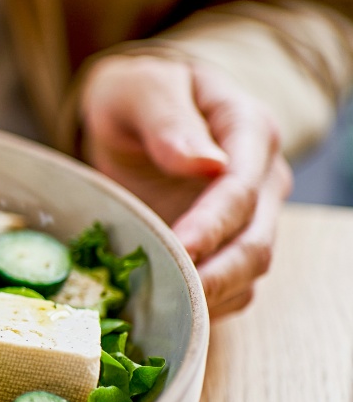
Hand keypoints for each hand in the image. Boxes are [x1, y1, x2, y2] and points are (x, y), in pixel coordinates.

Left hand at [81, 54, 292, 317]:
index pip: (239, 188)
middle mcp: (262, 178)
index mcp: (248, 130)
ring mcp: (252, 216)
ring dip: (209, 297)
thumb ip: (168, 119)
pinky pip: (229, 288)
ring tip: (161, 311)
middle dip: (215, 275)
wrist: (139, 111)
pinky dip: (202, 305)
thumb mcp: (141, 90)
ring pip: (247, 273)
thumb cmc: (139, 96)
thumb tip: (206, 163)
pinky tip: (163, 311)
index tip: (178, 248)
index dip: (211, 224)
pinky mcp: (229, 246)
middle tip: (170, 297)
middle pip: (255, 242)